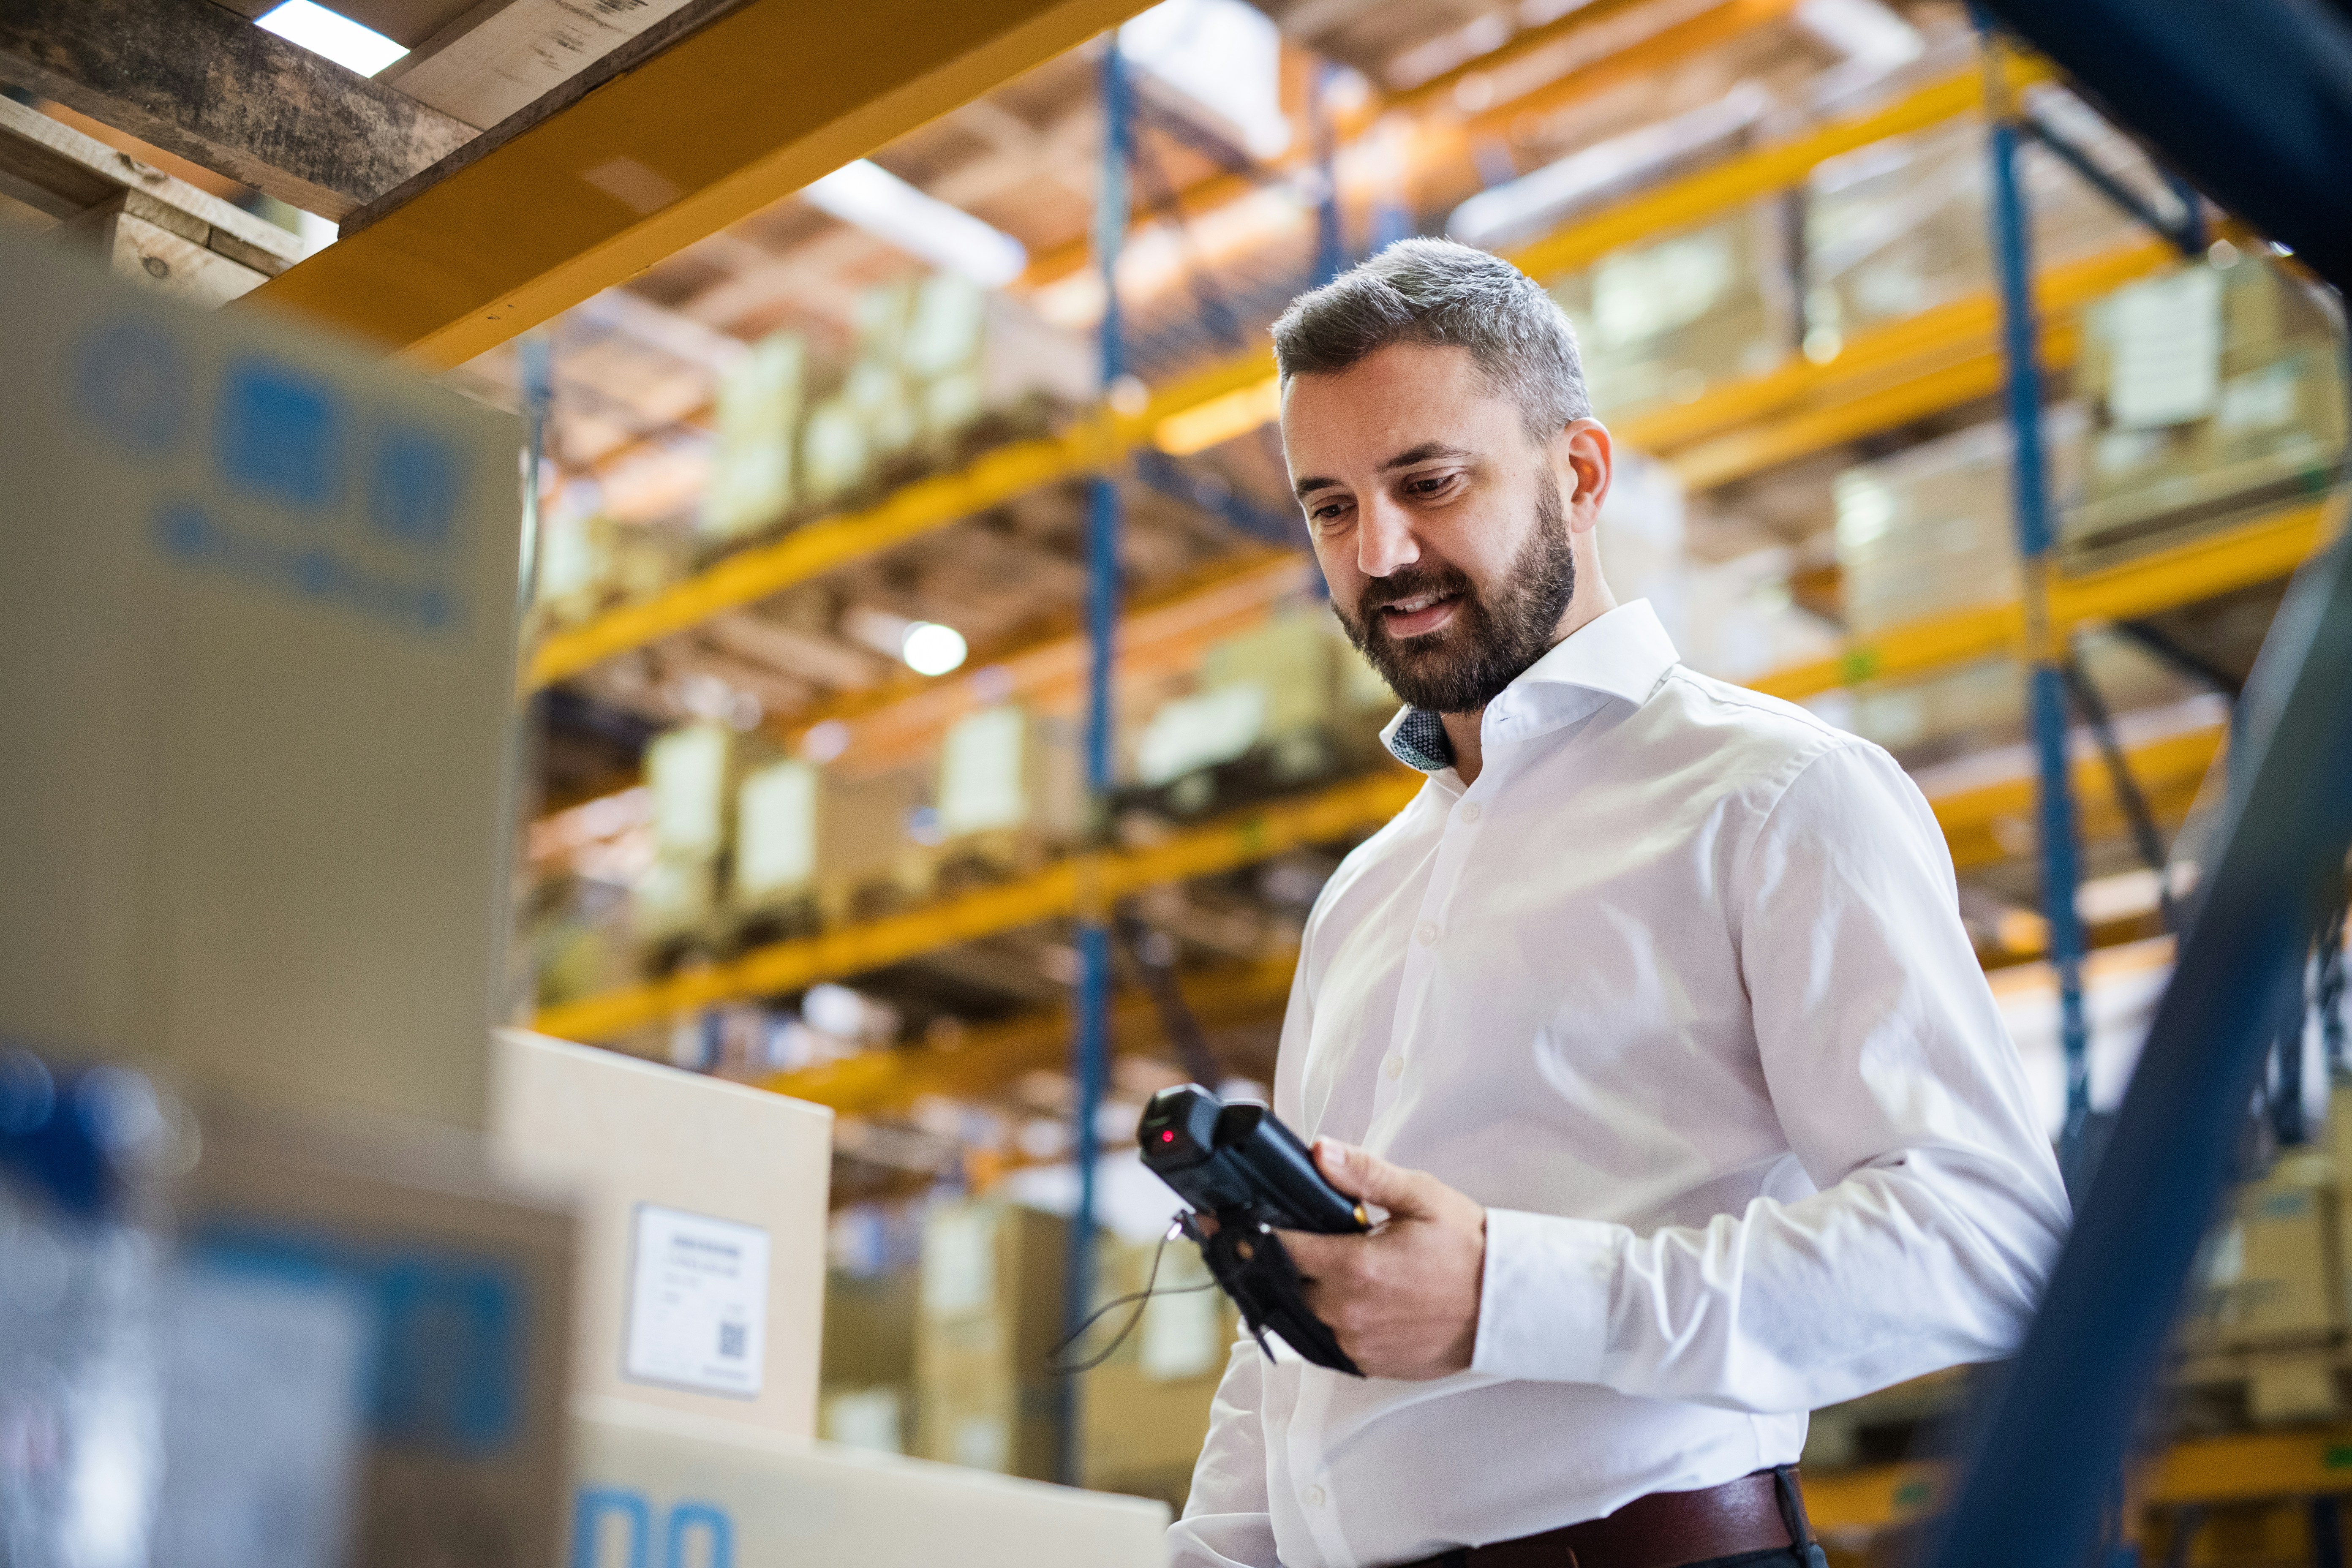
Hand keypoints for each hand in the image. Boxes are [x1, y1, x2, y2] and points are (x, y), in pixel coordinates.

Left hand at [1277, 1140, 1486, 1379]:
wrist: (1508, 1305)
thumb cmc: (1468, 1249)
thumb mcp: (1420, 1197)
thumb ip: (1363, 1174)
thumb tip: (1319, 1152)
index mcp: (1354, 1266)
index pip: (1280, 1248)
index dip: (1262, 1232)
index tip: (1254, 1221)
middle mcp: (1348, 1312)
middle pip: (1289, 1283)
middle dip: (1295, 1261)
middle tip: (1317, 1241)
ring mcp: (1357, 1344)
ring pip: (1307, 1315)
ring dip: (1314, 1292)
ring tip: (1343, 1271)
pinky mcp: (1370, 1365)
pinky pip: (1331, 1342)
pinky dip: (1336, 1320)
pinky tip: (1360, 1299)